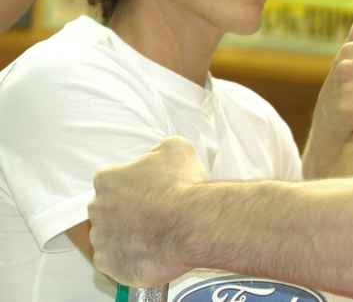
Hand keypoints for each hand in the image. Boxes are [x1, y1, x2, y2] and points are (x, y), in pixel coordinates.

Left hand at [89, 137, 207, 286]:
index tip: (150, 191)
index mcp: (107, 179)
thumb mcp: (177, 148)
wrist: (194, 224)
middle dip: (127, 211)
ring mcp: (102, 239)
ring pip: (110, 237)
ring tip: (156, 236)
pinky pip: (115, 262)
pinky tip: (151, 252)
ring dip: (127, 236)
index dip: (133, 186)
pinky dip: (130, 259)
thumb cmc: (184, 187)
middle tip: (154, 214)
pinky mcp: (110, 265)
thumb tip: (156, 156)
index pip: (112, 181)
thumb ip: (157, 151)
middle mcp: (97, 209)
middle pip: (108, 209)